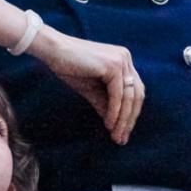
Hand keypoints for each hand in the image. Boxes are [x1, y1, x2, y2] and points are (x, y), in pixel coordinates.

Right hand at [31, 27, 143, 144]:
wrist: (54, 51)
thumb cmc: (69, 67)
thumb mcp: (91, 90)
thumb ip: (105, 104)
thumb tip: (115, 125)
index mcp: (123, 61)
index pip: (135, 91)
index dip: (131, 113)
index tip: (123, 132)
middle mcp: (126, 58)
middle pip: (136, 95)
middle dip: (130, 119)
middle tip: (121, 139)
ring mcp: (121, 60)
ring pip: (129, 97)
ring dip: (123, 120)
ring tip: (116, 136)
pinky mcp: (113, 65)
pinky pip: (118, 95)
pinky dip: (114, 112)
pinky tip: (109, 125)